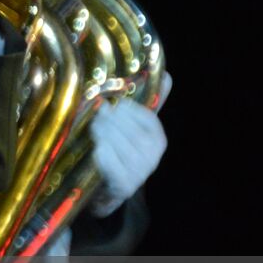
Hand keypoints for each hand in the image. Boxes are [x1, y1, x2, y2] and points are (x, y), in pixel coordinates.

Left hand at [88, 98, 166, 217]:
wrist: (110, 187)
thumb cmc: (122, 150)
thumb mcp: (135, 126)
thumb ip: (149, 103)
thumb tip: (167, 75)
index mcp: (158, 140)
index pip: (149, 120)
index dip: (131, 110)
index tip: (117, 104)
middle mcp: (153, 158)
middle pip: (133, 133)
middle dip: (113, 120)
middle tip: (99, 112)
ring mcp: (139, 173)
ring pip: (121, 147)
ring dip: (104, 133)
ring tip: (94, 125)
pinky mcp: (124, 185)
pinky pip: (112, 165)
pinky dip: (103, 154)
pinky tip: (97, 147)